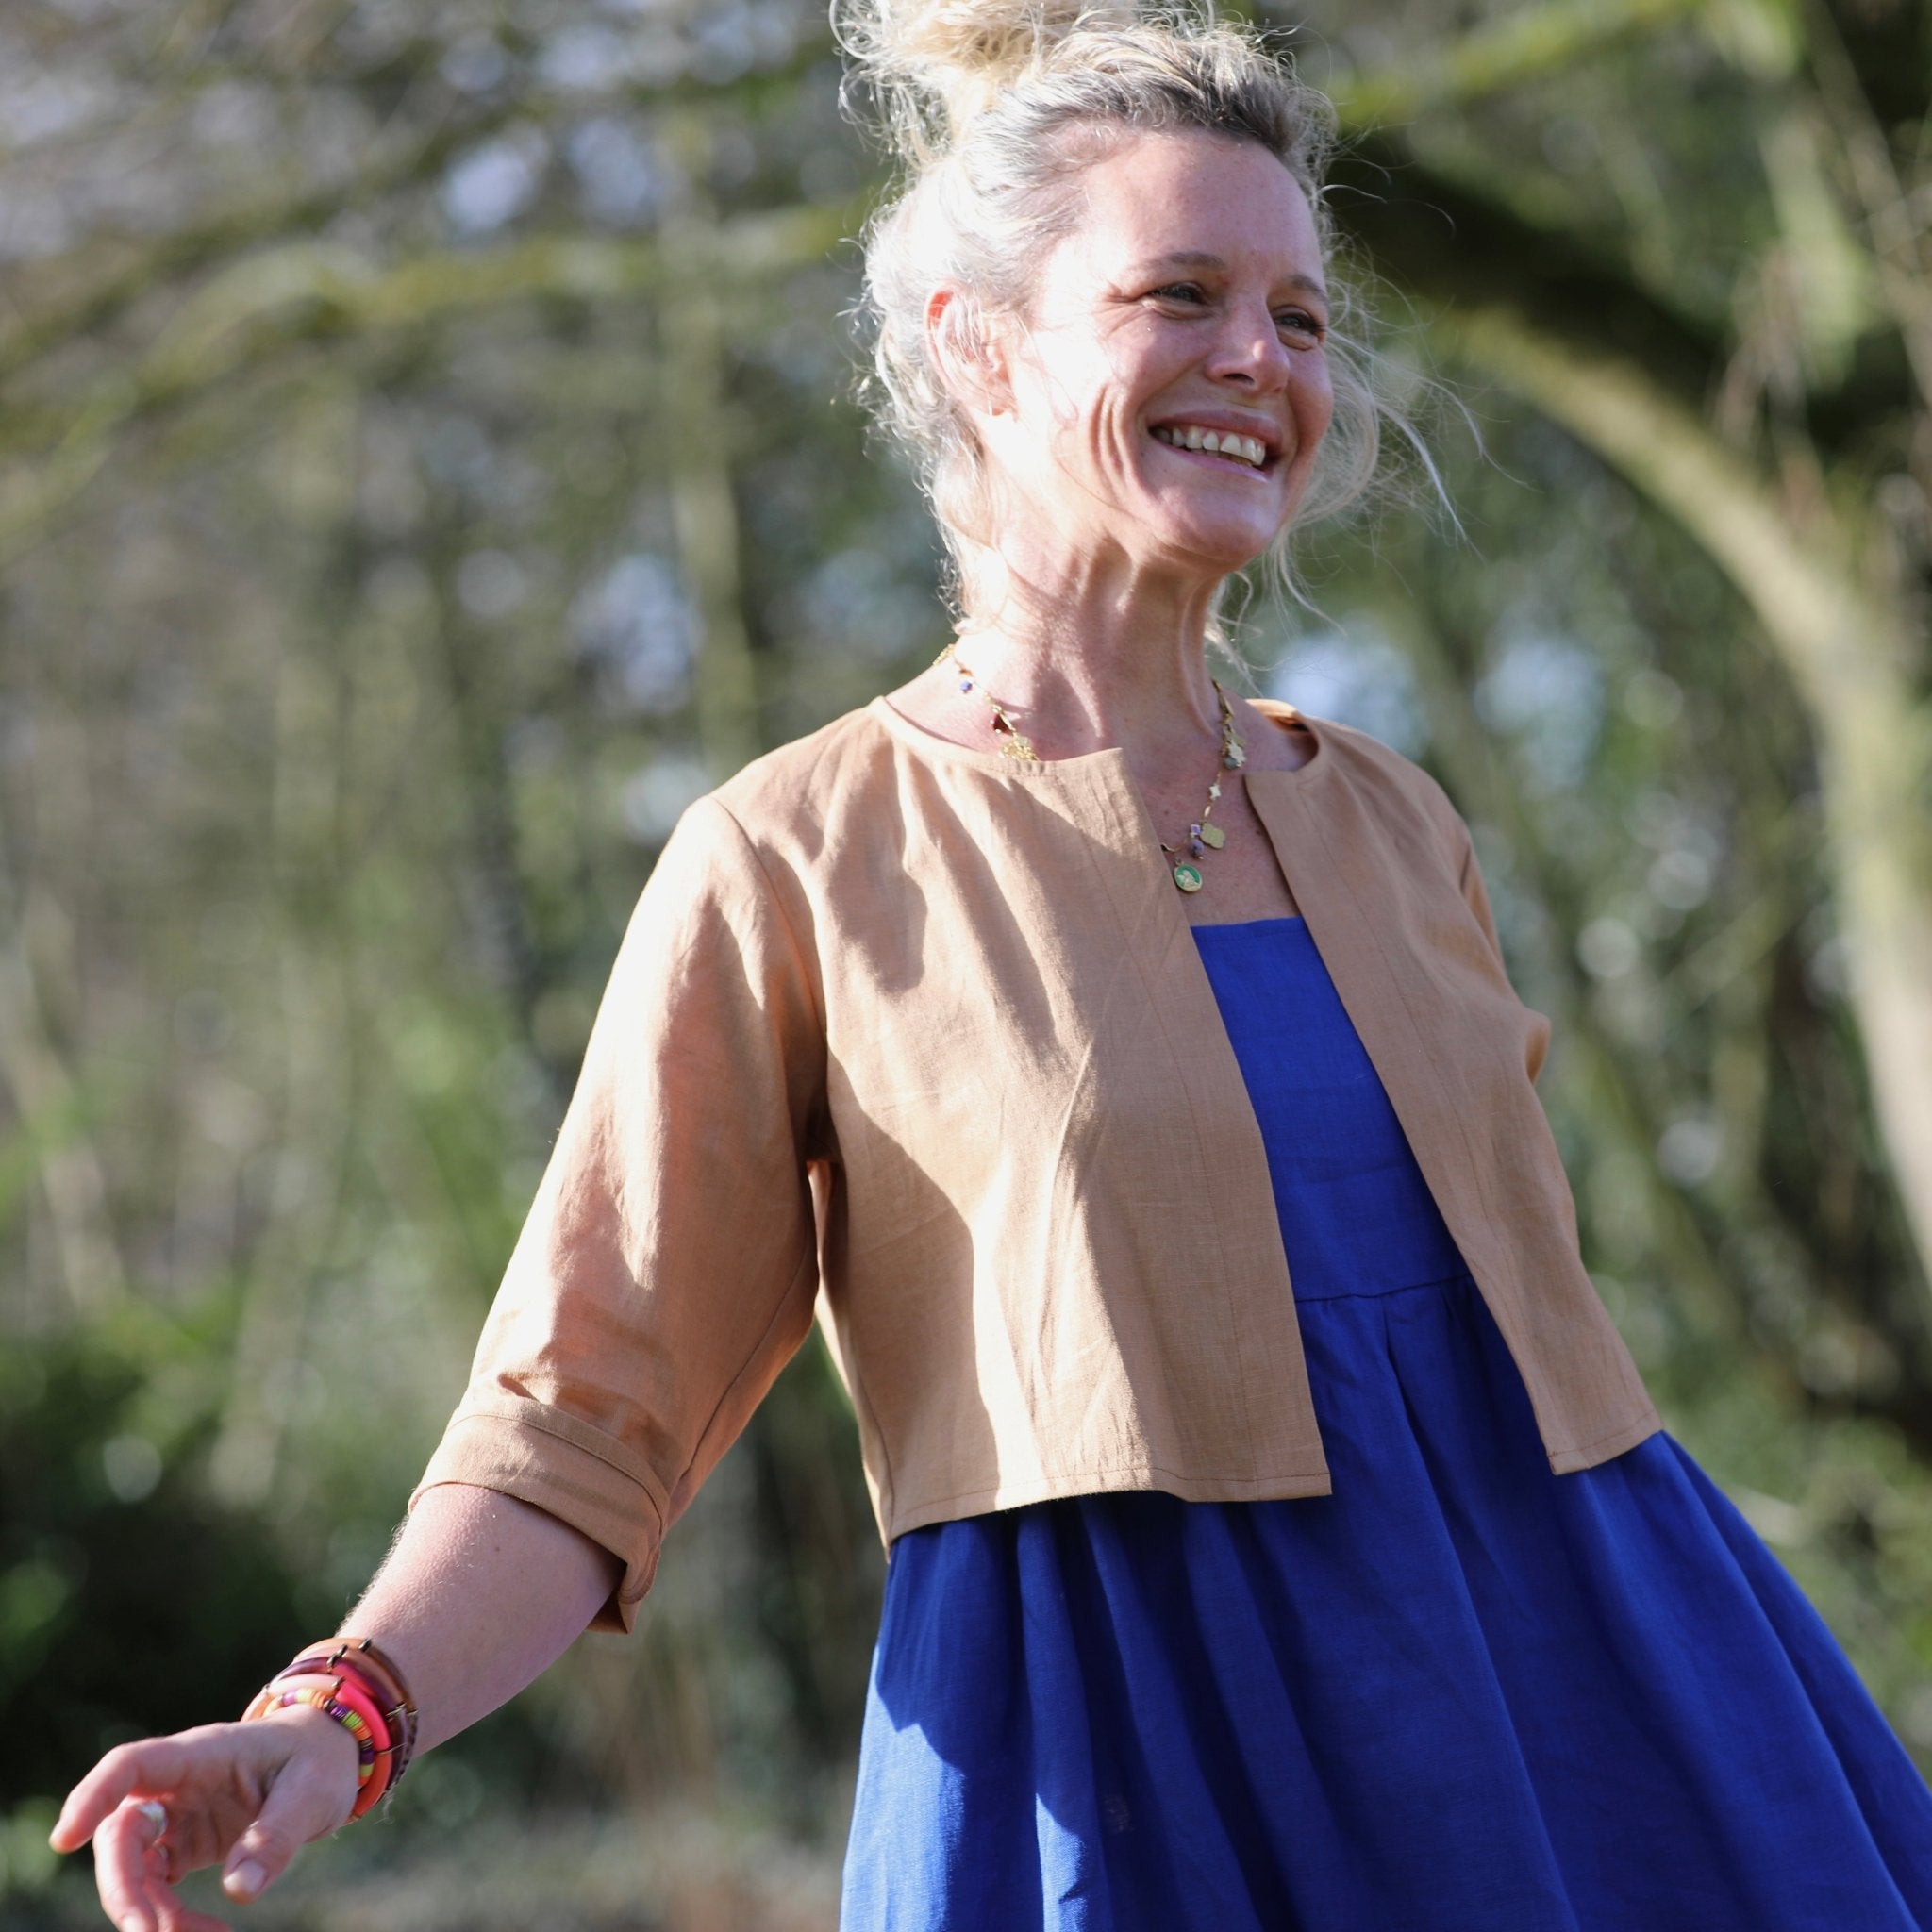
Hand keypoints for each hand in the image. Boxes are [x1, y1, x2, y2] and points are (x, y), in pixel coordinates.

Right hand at [49, 1706, 360, 1931]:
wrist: (330, 1756)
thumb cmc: (319, 1759)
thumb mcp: (313, 1792)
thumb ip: (276, 1836)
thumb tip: (239, 1892)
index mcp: (202, 1754)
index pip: (131, 1765)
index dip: (93, 1796)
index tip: (65, 1838)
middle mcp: (176, 1784)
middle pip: (121, 1831)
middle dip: (122, 1886)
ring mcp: (174, 1816)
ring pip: (132, 1868)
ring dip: (147, 1912)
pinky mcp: (182, 1845)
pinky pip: (155, 1887)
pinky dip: (168, 1918)